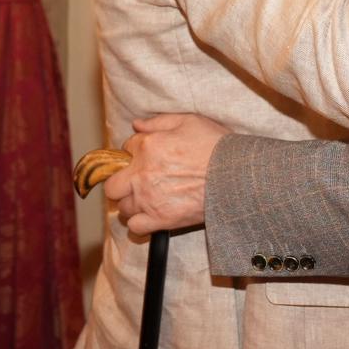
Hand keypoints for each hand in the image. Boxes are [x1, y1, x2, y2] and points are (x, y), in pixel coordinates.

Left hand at [106, 114, 232, 234]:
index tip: (146, 158)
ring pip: (123, 207)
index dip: (135, 153)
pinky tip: (149, 217)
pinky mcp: (161, 220)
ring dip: (131, 203)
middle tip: (136, 182)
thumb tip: (137, 125)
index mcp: (147, 147)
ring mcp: (149, 199)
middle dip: (121, 182)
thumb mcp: (188, 121)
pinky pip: (135, 227)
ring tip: (147, 200)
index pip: (125, 149)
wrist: (236, 176)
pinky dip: (139, 224)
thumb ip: (158, 122)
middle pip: (112, 185)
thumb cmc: (216, 146)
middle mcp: (142, 174)